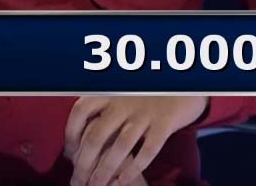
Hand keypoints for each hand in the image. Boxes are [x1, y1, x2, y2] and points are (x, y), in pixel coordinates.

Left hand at [64, 96, 207, 185]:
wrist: (186, 79)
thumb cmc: (148, 89)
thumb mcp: (122, 88)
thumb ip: (103, 104)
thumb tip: (78, 132)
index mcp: (111, 90)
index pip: (80, 112)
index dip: (70, 134)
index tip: (70, 153)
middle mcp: (124, 101)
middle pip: (96, 136)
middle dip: (83, 164)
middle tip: (77, 181)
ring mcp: (145, 112)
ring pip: (119, 147)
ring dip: (104, 171)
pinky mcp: (165, 122)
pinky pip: (147, 150)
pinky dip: (133, 168)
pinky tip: (123, 181)